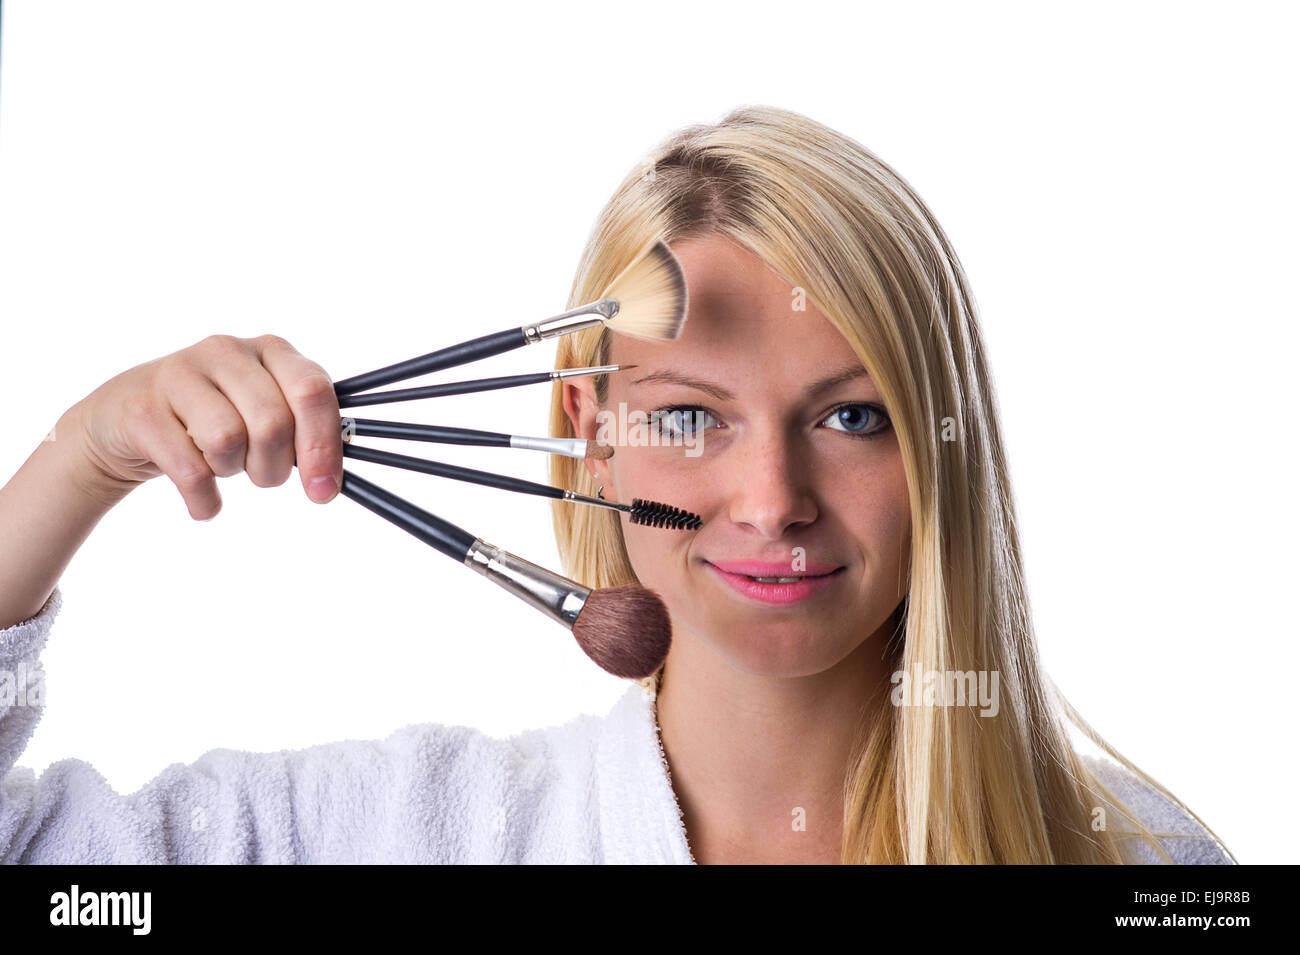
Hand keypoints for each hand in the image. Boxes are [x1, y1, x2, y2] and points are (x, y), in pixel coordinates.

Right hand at [67, 334, 342, 519]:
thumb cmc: (213, 419)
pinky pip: (190, 471)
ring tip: (223, 466)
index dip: (323, 446)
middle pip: (272, 423)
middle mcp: (226, 351)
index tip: (323, 491)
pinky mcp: (143, 410)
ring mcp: (179, 375)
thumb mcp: (264, 413)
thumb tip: (329, 481)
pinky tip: (204, 500)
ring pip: (228, 440)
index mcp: (270, 350)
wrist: (124, 419)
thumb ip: (305, 432)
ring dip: (233, 472)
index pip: (312, 391)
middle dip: (273, 467)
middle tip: (260, 474)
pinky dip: (205, 500)